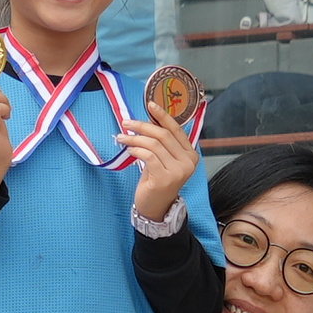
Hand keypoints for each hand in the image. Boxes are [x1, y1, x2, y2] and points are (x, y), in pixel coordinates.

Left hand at [115, 106, 195, 224]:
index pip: (176, 130)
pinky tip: (129, 151)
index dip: (163, 116)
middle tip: (127, 122)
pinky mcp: (165, 178)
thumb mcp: (163, 159)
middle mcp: (188, 162)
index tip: (150, 105)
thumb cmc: (157, 181)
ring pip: (154, 145)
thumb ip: (162, 143)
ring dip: (135, 138)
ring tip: (122, 138)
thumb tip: (150, 120)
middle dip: (143, 126)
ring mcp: (178, 171)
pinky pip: (148, 156)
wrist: (155, 208)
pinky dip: (136, 150)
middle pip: (163, 135)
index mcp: (190, 155)